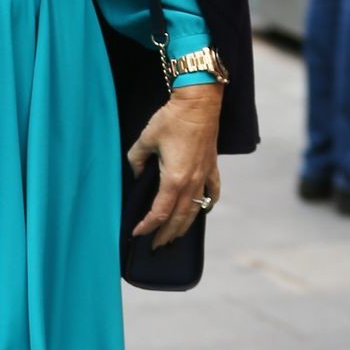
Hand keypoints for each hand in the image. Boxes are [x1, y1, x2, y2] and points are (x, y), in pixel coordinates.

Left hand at [127, 82, 222, 248]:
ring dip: (185, 226)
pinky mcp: (212, 167)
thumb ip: (136, 159)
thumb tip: (136, 172)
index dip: (147, 226)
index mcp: (174, 179)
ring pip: (196, 210)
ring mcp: (204, 176)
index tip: (137, 233)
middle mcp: (192, 182)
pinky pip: (212, 192)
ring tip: (175, 236)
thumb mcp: (146, 139)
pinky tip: (203, 210)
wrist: (200, 103)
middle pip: (179, 218)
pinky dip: (207, 204)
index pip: (159, 212)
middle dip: (166, 234)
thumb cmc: (172, 119)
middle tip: (156, 246)